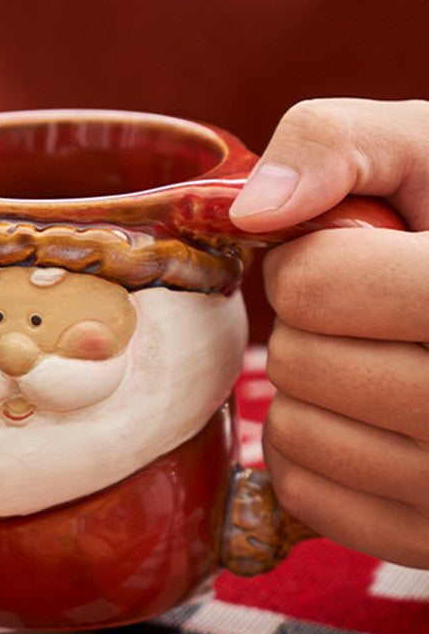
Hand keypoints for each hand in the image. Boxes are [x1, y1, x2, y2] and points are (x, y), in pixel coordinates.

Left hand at [229, 97, 428, 566]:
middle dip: (311, 322)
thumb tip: (252, 212)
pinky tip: (368, 416)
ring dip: (310, 386)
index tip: (351, 250)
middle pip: (300, 361)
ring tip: (381, 359)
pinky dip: (310, 448)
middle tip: (372, 311)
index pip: (318, 285)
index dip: (311, 254)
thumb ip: (341, 142)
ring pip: (292, 432)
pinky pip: (303, 491)